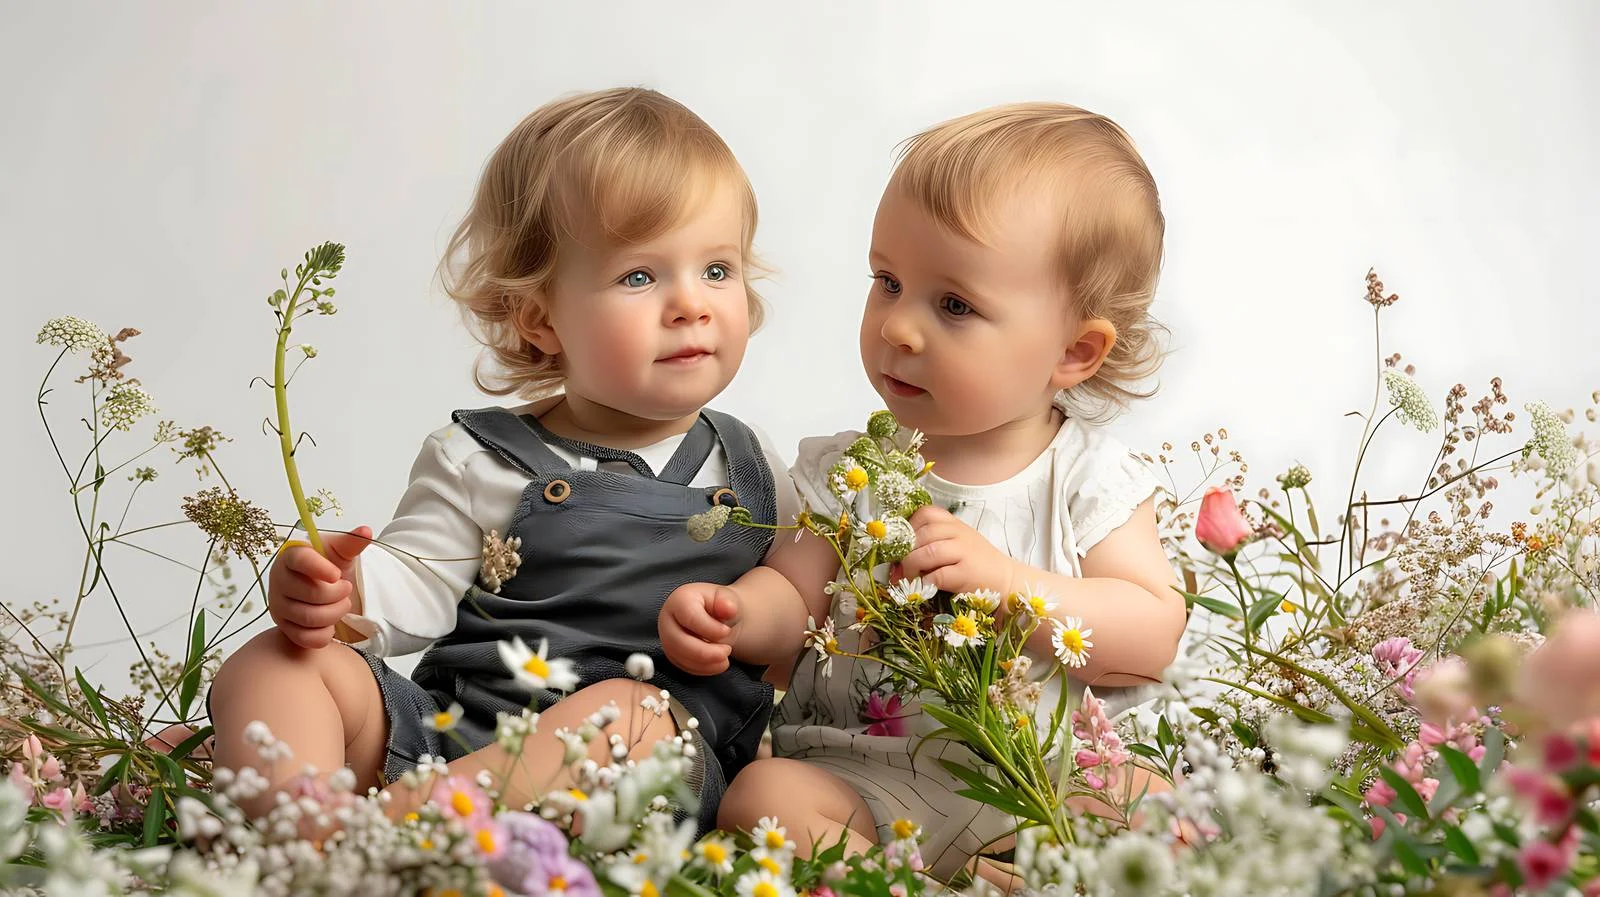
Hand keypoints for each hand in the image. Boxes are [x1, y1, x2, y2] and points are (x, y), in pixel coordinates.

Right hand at [268, 526, 371, 648]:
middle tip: (345, 588)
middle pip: (311, 594)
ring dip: (336, 613)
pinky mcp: (284, 628)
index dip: (320, 568)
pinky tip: (331, 624)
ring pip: (310, 618)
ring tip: (342, 603)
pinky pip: (306, 638)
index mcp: (291, 556)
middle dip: (338, 594)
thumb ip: (352, 542)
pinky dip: (325, 634)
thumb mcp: (341, 552)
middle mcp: (278, 581)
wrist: (325, 588)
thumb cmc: (329, 566)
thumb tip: (366, 531)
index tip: (337, 574)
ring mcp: (279, 606)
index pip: (299, 560)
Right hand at [659, 582, 741, 675]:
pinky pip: (684, 667)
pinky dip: (703, 669)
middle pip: (679, 642)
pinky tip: (717, 663)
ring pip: (680, 657)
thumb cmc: (721, 607)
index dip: (710, 628)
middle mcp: (668, 619)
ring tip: (725, 658)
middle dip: (706, 652)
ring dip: (706, 663)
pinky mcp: (673, 654)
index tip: (726, 631)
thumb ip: (728, 603)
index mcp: (680, 599)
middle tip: (727, 651)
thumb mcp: (728, 600)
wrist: (718, 618)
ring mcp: (667, 638)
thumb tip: (729, 608)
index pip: (689, 617)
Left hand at [900, 506, 1017, 595]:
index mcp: (954, 524)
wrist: (1006, 579)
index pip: (925, 513)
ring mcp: (964, 552)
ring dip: (912, 566)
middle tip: (899, 568)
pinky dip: (926, 581)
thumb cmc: (976, 563)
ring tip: (909, 578)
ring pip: (928, 552)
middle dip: (905, 552)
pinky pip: (938, 575)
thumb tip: (897, 556)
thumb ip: (932, 541)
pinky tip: (925, 586)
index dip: (908, 527)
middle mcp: (959, 533)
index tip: (901, 544)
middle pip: (922, 534)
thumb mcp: (957, 542)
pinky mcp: (967, 573)